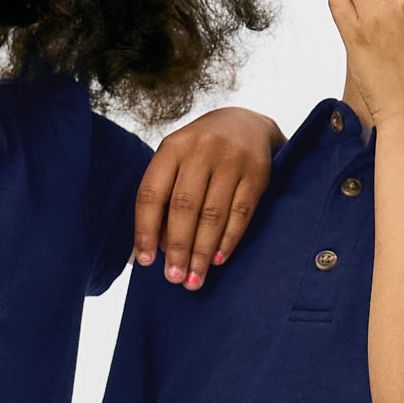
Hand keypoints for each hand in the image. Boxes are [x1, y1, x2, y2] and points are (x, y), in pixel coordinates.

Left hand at [134, 107, 281, 288]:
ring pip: (213, 214)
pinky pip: (241, 213)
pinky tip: (218, 260)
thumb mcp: (177, 162)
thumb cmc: (201, 153)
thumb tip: (158, 248)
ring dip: (202, 252)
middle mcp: (201, 150)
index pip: (152, 193)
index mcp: (173, 147)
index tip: (146, 261)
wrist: (247, 123)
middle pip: (185, 207)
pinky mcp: (257, 173)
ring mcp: (232, 160)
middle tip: (174, 278)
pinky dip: (228, 240)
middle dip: (178, 248)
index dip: (146, 230)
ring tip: (194, 278)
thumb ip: (165, 198)